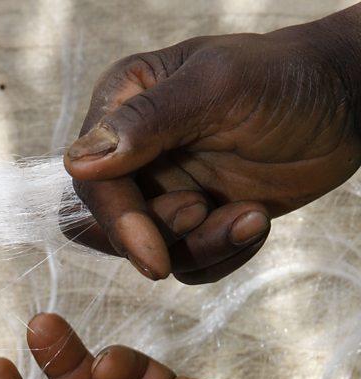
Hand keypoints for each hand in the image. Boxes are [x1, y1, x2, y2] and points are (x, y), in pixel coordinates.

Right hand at [63, 12, 360, 282]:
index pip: (92, 182)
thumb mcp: (219, 90)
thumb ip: (147, 122)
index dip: (119, 223)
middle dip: (159, 236)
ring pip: (154, 253)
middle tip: (205, 210)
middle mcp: (135, 152)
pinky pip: (191, 264)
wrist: (345, 106)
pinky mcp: (198, 220)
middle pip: (107, 227)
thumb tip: (78, 162)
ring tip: (252, 216)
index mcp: (124, 105)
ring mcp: (166, 189)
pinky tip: (255, 220)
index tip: (155, 257)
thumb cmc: (286, 81)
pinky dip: (225, 254)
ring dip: (204, 247)